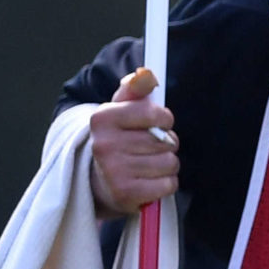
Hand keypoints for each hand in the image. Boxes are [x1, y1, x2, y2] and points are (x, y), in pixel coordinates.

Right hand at [87, 68, 178, 216]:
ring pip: (169, 163)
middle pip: (165, 140)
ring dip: (167, 165)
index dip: (164, 119)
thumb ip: (134, 89)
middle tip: (151, 148)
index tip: (158, 123)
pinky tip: (151, 181)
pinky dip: (166, 184)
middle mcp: (104, 144)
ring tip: (150, 165)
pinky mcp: (125, 194)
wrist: (98, 180)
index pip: (154, 113)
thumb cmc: (117, 139)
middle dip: (166, 144)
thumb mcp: (120, 109)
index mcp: (102, 118)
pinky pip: (168, 185)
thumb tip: (146, 75)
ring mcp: (113, 171)